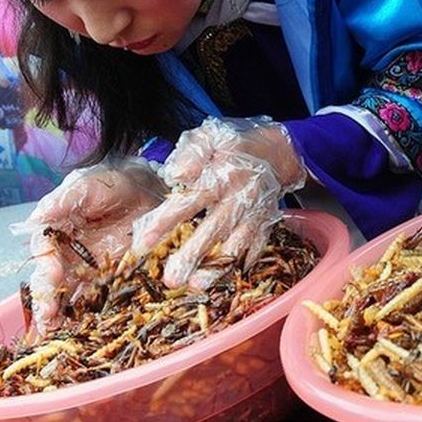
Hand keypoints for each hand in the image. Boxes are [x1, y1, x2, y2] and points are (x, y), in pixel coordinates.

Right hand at [11, 158, 167, 332]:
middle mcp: (71, 261)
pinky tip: (98, 335)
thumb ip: (63, 201)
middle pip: (55, 289)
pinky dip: (103, 318)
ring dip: (69, 321)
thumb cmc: (111, 184)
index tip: (50, 283)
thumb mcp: (86, 186)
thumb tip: (37, 217)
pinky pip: (109, 302)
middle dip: (49, 308)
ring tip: (64, 340)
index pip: (44, 260)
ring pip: (77, 301)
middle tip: (48, 325)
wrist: (148, 188)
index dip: (45, 273)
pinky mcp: (118, 281)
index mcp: (57, 238)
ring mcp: (94, 274)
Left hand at [130, 117, 306, 290]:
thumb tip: (176, 174)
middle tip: (170, 280)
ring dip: (217, 268)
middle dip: (191, 256)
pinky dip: (242, 265)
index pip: (187, 202)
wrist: (279, 150)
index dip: (164, 223)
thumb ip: (191, 152)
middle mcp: (239, 197)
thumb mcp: (210, 135)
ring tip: (196, 286)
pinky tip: (225, 280)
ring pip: (236, 245)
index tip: (142, 244)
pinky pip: (256, 249)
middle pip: (213, 230)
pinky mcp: (267, 225)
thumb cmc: (234, 144)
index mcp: (220, 175)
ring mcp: (255, 214)